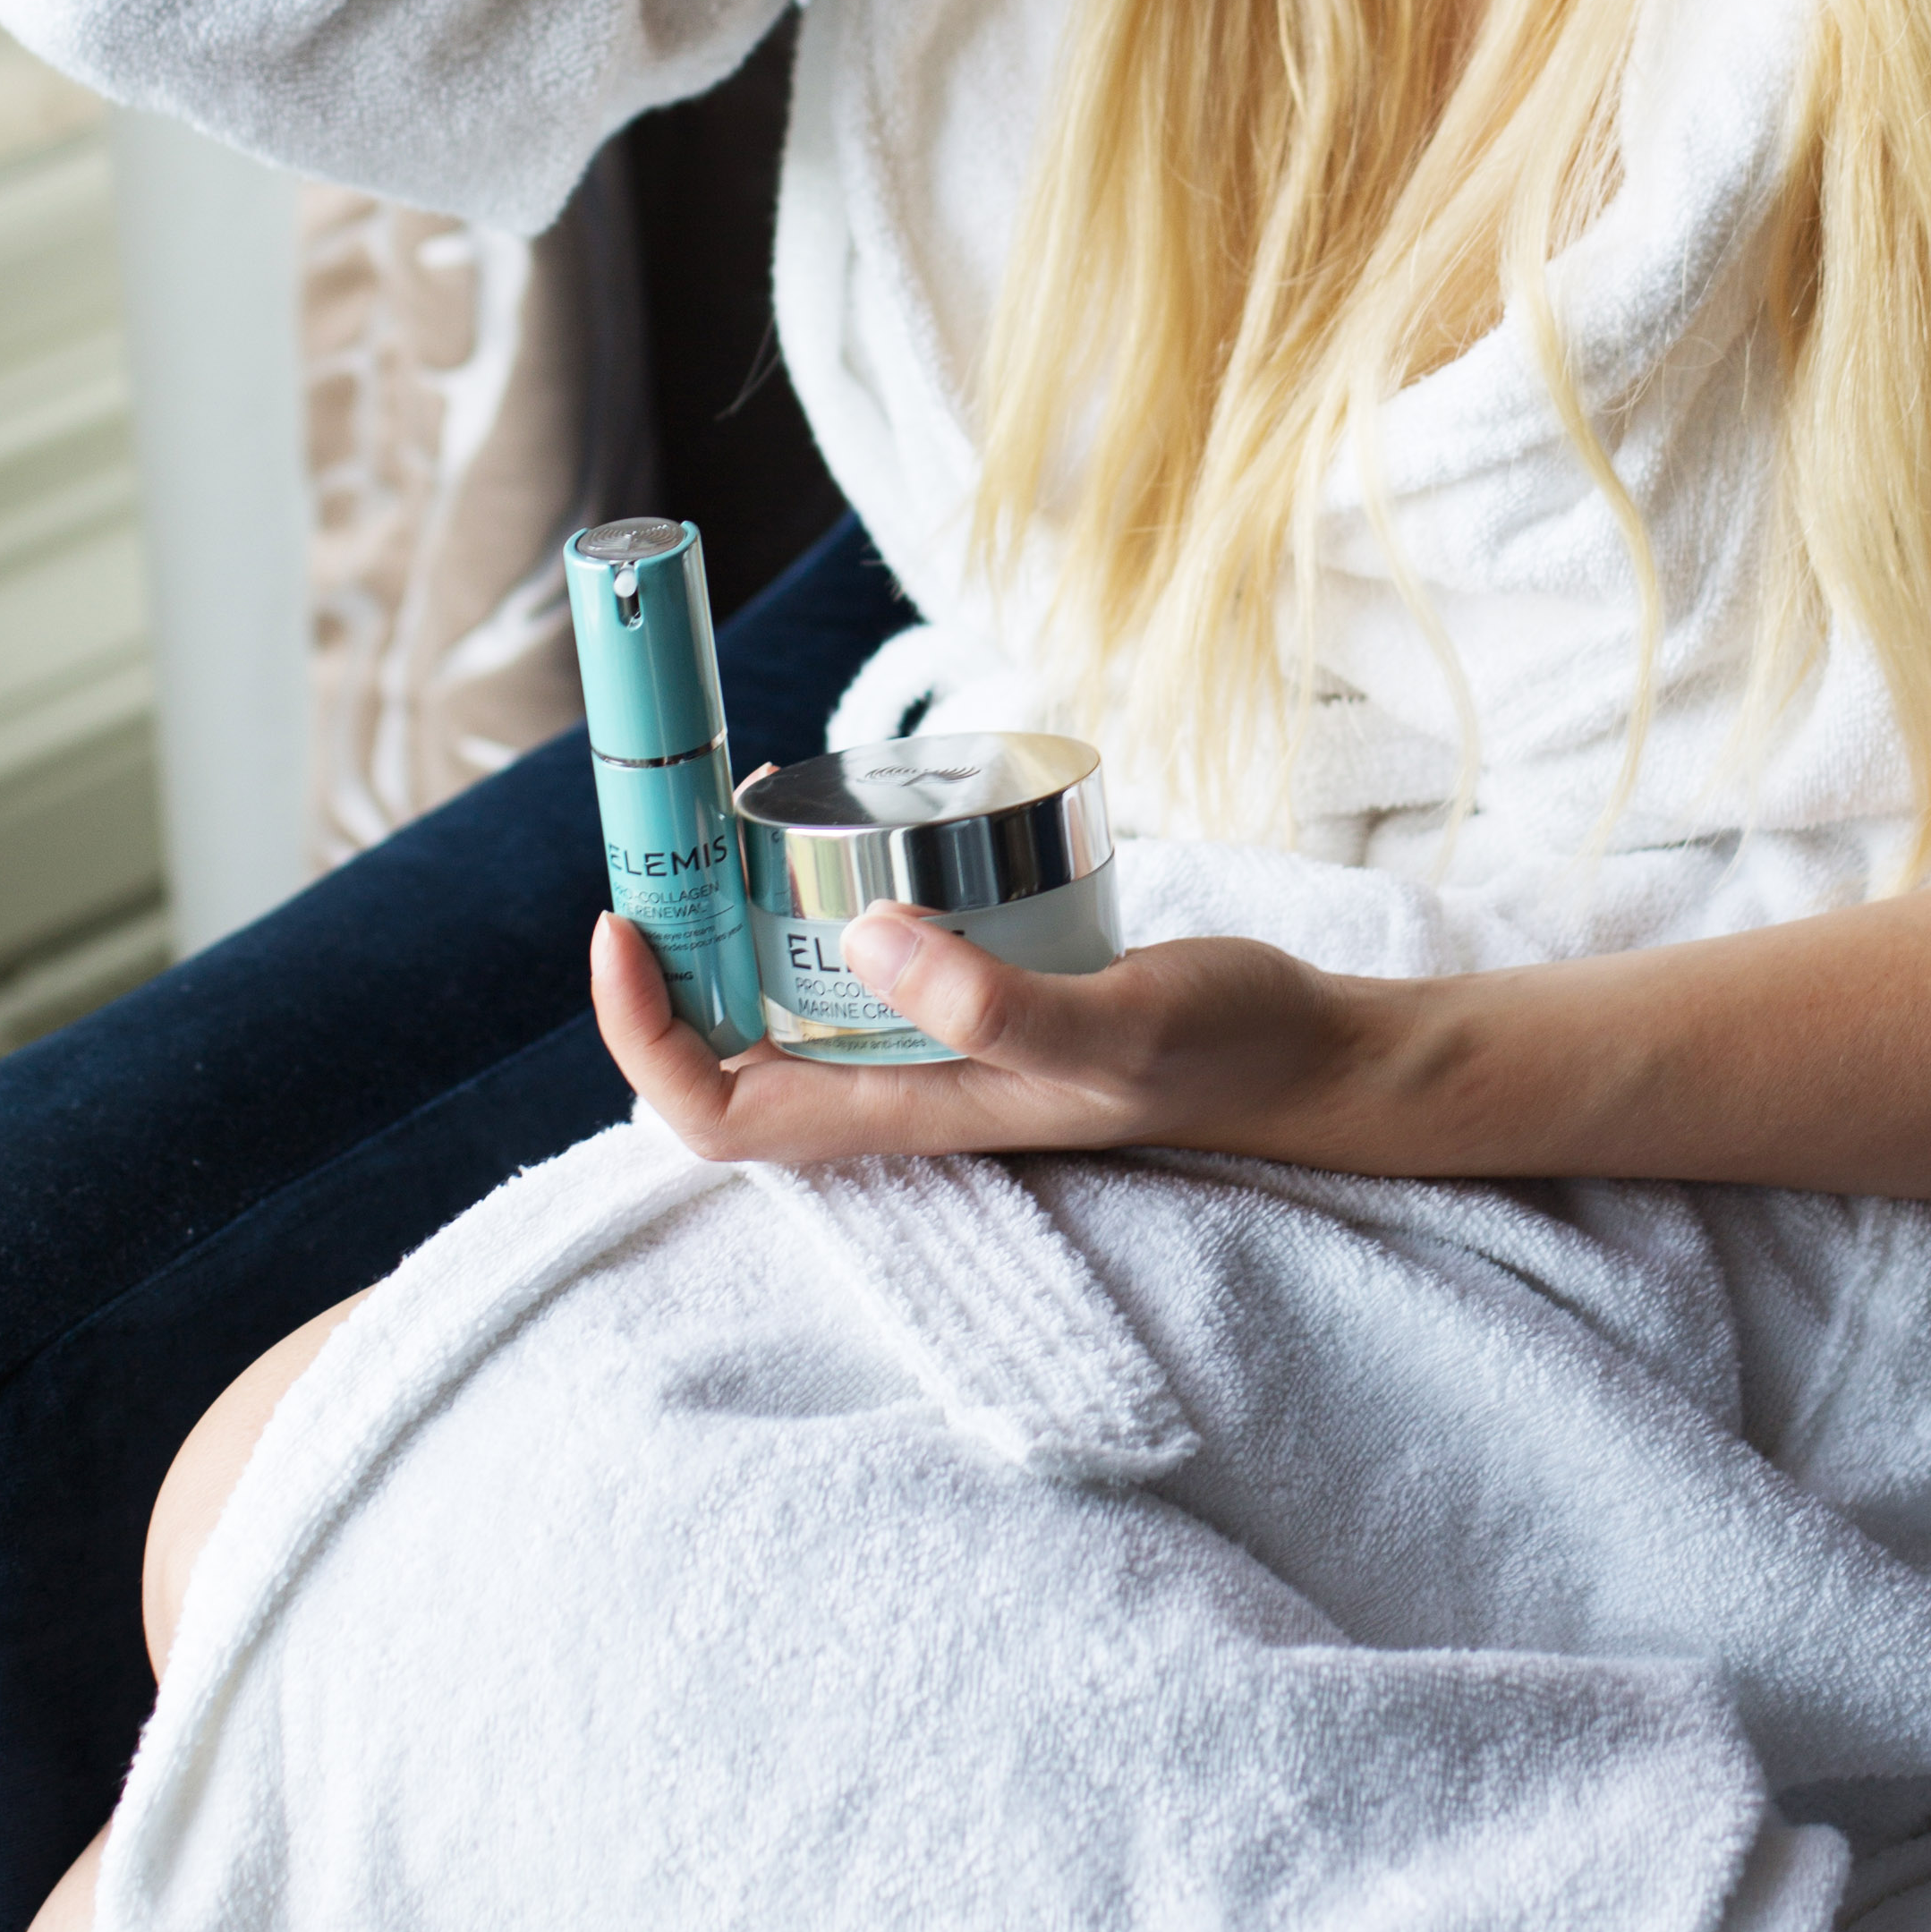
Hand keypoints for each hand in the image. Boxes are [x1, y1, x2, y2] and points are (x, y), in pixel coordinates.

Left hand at [586, 904, 1402, 1176]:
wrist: (1306, 1055)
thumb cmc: (1220, 1050)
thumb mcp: (1116, 1026)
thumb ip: (996, 1003)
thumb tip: (865, 936)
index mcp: (907, 1114)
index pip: (716, 1110)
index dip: (644, 1032)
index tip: (624, 921)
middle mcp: (901, 1089)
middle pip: (725, 1051)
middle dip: (670, 957)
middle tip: (662, 838)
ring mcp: (932, 1046)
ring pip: (784, 1003)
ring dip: (731, 923)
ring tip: (722, 817)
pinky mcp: (970, 998)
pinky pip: (854, 962)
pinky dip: (814, 901)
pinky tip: (842, 827)